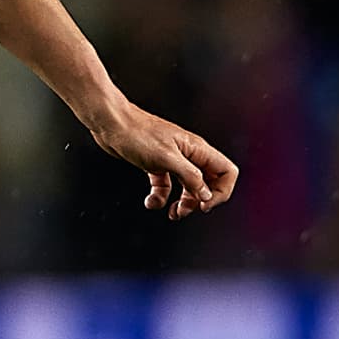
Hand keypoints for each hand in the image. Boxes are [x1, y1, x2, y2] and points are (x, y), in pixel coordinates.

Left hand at [91, 100, 237, 220]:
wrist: (112, 125)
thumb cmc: (138, 134)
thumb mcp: (167, 159)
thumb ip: (190, 177)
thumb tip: (206, 195)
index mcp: (197, 149)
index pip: (226, 171)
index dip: (220, 191)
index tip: (204, 204)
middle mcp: (188, 155)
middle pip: (209, 182)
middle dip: (200, 200)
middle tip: (186, 210)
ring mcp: (172, 160)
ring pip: (188, 187)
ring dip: (183, 203)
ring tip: (173, 213)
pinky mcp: (156, 165)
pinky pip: (166, 186)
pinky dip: (160, 197)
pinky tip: (150, 201)